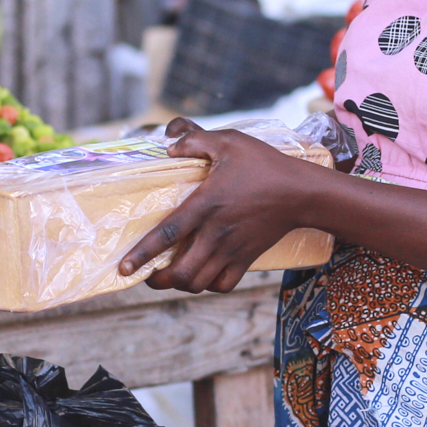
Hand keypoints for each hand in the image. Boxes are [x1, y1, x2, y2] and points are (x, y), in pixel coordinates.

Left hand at [115, 120, 324, 293]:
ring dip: (179, 284)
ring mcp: (232, 249)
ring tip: (167, 277)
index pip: (169, 234)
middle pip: (181, 271)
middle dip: (157, 280)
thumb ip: (196, 141)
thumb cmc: (264, 164)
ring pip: (199, 282)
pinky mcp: (246, 258)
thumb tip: (170, 145)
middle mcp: (216, 232)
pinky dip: (207, 285)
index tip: (124, 268)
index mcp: (206, 204)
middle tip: (145, 275)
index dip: (143, 253)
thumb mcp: (230, 142)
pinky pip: (222, 284)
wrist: (302, 193)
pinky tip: (199, 276)